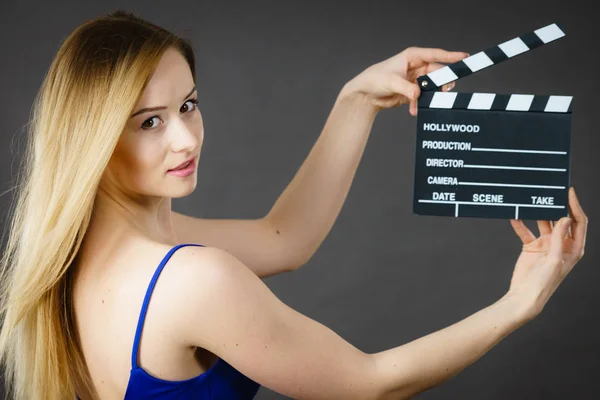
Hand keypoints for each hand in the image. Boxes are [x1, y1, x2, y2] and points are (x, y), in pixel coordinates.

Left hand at [341, 47, 468, 114]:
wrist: (365, 95)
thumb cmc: (374, 80)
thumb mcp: (391, 82)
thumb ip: (407, 88)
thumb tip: (418, 94)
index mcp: (412, 57)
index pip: (435, 55)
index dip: (450, 56)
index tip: (464, 58)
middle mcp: (416, 66)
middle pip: (437, 72)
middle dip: (442, 82)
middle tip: (446, 90)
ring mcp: (416, 80)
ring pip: (432, 86)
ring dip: (431, 96)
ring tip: (426, 102)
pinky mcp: (413, 92)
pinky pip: (424, 97)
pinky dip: (420, 104)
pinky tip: (414, 110)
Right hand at [506, 187, 587, 319]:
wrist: (524, 296)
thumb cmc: (544, 283)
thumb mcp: (555, 260)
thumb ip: (559, 239)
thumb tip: (565, 218)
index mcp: (574, 248)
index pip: (578, 222)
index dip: (575, 206)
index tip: (569, 192)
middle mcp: (561, 245)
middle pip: (561, 220)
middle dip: (556, 206)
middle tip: (550, 191)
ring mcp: (546, 245)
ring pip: (543, 223)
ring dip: (537, 213)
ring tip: (531, 200)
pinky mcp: (531, 247)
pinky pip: (525, 231)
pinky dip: (520, 223)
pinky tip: (514, 215)